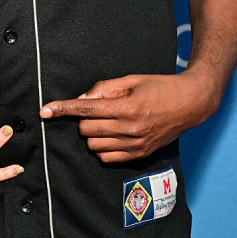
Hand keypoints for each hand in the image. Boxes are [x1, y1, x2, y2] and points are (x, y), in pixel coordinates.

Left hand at [39, 71, 217, 162]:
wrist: (191, 103)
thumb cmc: (160, 87)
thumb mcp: (131, 80)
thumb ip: (102, 89)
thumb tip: (80, 101)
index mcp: (127, 107)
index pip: (85, 110)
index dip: (62, 109)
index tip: (45, 111)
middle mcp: (131, 129)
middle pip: (86, 130)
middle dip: (83, 120)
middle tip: (96, 110)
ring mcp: (136, 145)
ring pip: (94, 146)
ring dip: (92, 135)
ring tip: (107, 123)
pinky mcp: (140, 154)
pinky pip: (107, 158)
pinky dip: (102, 147)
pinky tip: (111, 136)